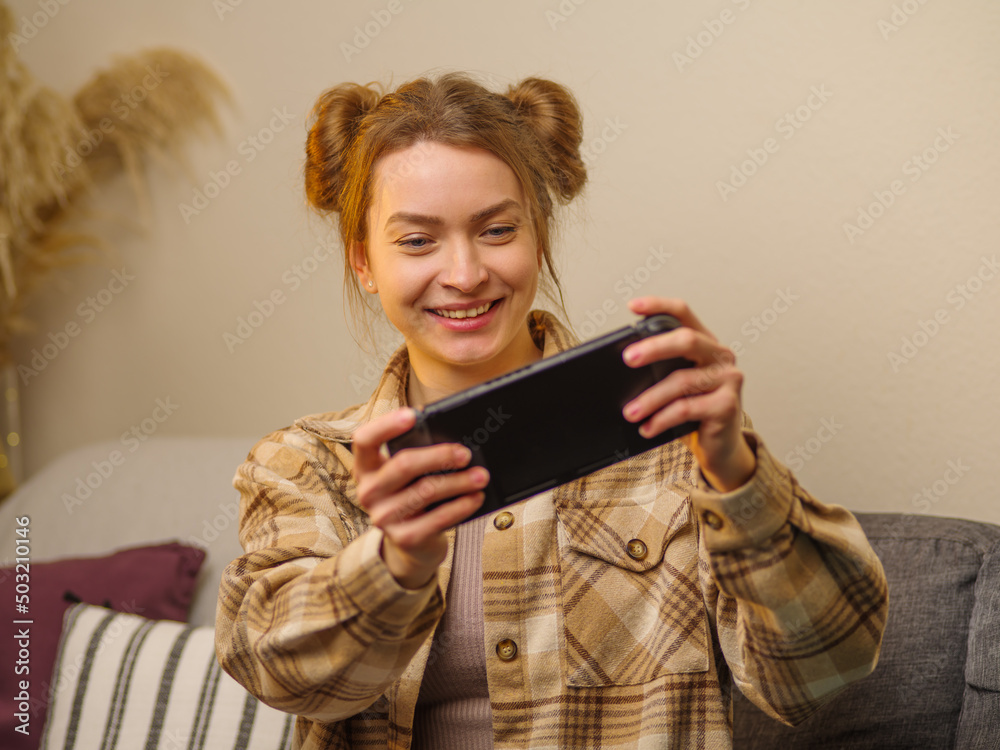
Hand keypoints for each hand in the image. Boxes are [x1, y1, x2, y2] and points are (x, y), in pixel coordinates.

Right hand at [352, 408, 487, 588]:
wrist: (413, 542)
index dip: (386, 425)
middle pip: (403, 465)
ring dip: (459, 482)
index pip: (364, 439)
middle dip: (439, 456)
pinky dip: (461, 506)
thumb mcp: (409, 473)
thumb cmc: (414, 493)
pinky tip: (476, 498)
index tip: (413, 415)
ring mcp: (383, 517)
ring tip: (481, 476)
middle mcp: (368, 491)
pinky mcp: (404, 538)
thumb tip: (453, 435)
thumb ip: (419, 453)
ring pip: (425, 491)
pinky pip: (437, 519)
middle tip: (466, 454)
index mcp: (367, 467)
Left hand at [621, 297, 755, 491]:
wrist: (720, 447)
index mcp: (705, 343)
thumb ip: (659, 370)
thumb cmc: (693, 412)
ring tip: (630, 412)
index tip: (633, 307)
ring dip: (650, 398)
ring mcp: (728, 379)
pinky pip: (686, 409)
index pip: (683, 313)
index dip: (659, 305)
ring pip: (682, 381)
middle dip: (654, 347)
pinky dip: (662, 419)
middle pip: (687, 340)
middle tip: (627, 359)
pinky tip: (647, 428)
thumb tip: (621, 367)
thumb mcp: (675, 385)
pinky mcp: (728, 406)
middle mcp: (720, 356)